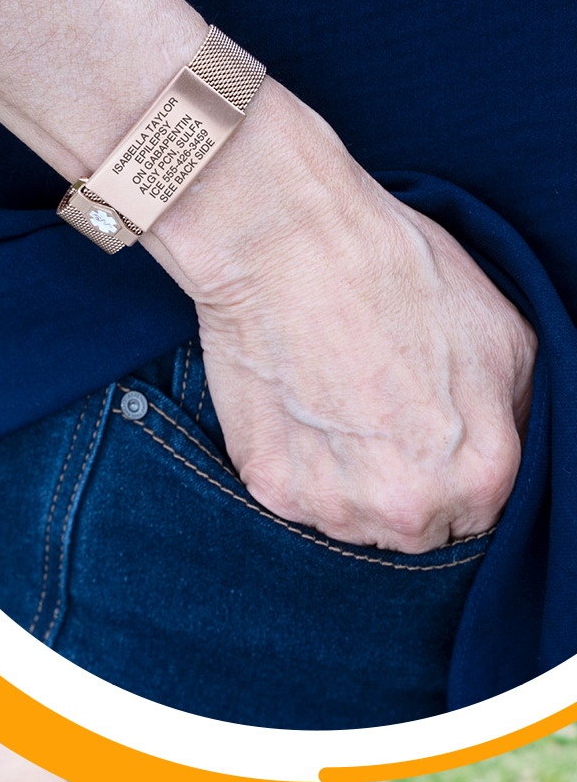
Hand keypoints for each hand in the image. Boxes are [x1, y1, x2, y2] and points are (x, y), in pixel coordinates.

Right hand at [149, 83, 535, 553]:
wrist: (286, 248)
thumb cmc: (396, 275)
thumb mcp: (506, 337)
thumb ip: (513, 416)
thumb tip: (506, 444)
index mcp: (481, 475)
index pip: (483, 517)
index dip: (461, 476)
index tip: (436, 440)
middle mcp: (408, 507)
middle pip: (417, 533)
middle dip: (408, 488)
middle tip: (383, 421)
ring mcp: (332, 502)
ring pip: (353, 523)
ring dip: (350, 485)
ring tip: (341, 413)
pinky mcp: (270, 484)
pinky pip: (296, 500)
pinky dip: (300, 467)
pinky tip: (304, 412)